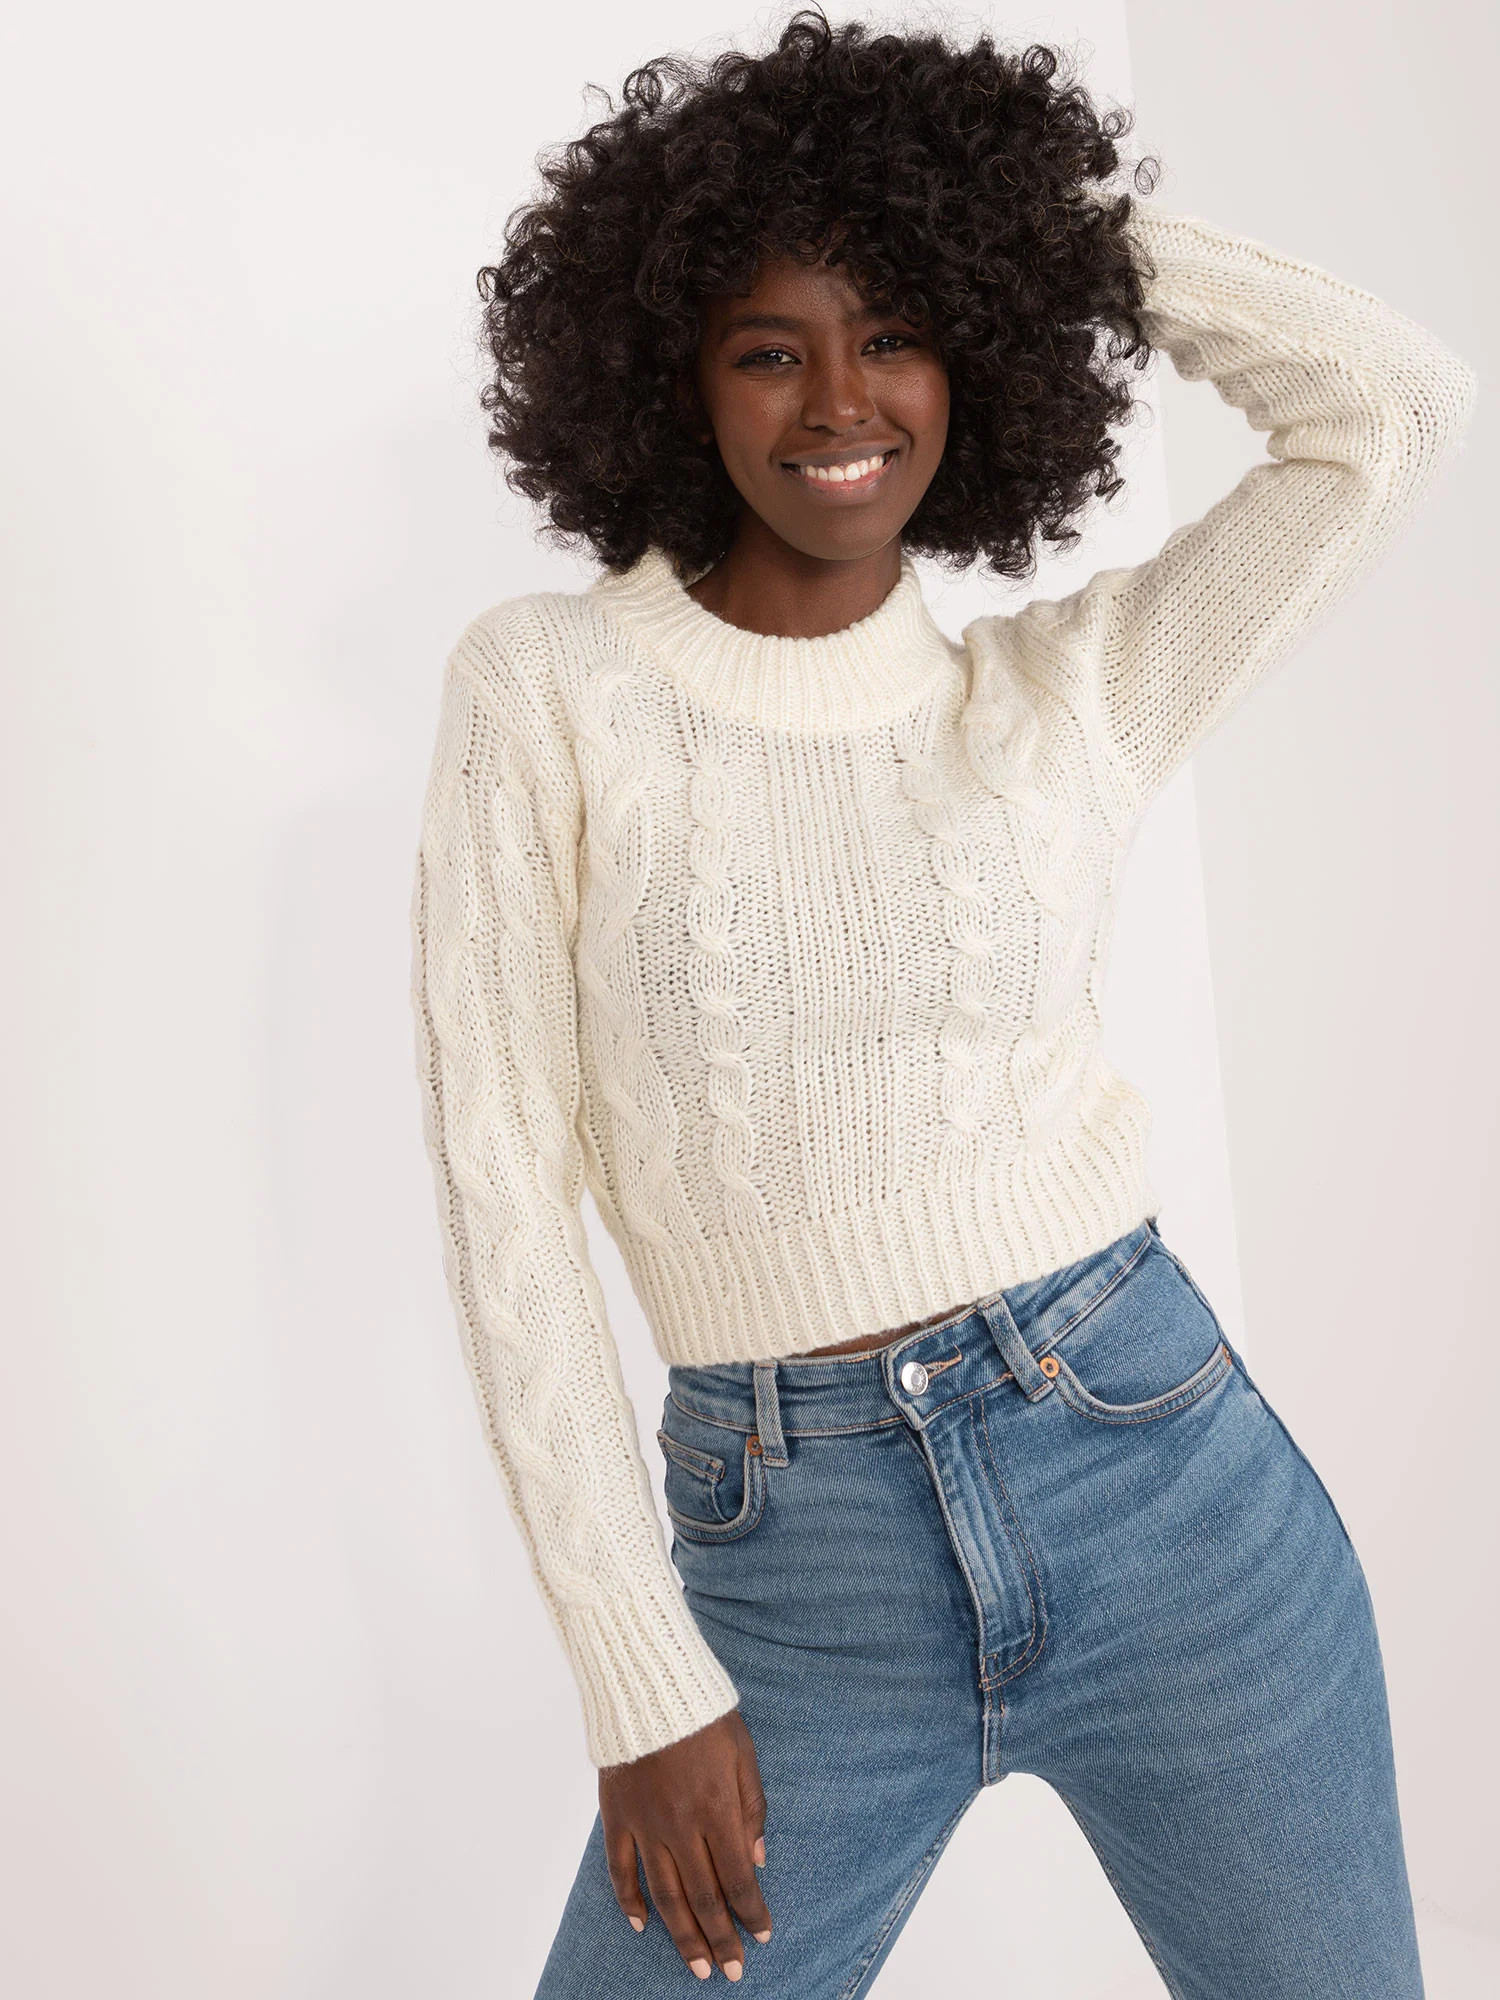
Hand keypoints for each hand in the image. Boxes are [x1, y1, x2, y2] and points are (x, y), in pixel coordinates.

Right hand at [599, 1707, 771, 1980]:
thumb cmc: (703, 1716)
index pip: (737, 1878)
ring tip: (696, 1966)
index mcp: (716, 1809)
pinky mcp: (617, 1816)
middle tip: (731, 1972)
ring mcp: (644, 1824)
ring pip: (664, 1894)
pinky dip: (629, 1901)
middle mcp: (680, 1825)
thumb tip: (757, 1859)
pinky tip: (642, 1926)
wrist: (647, 1684)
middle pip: (702, 1896)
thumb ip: (752, 1808)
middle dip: (720, 1939)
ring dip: (682, 1935)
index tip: (761, 1938)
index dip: (751, 1913)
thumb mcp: (743, 1753)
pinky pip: (620, 1869)